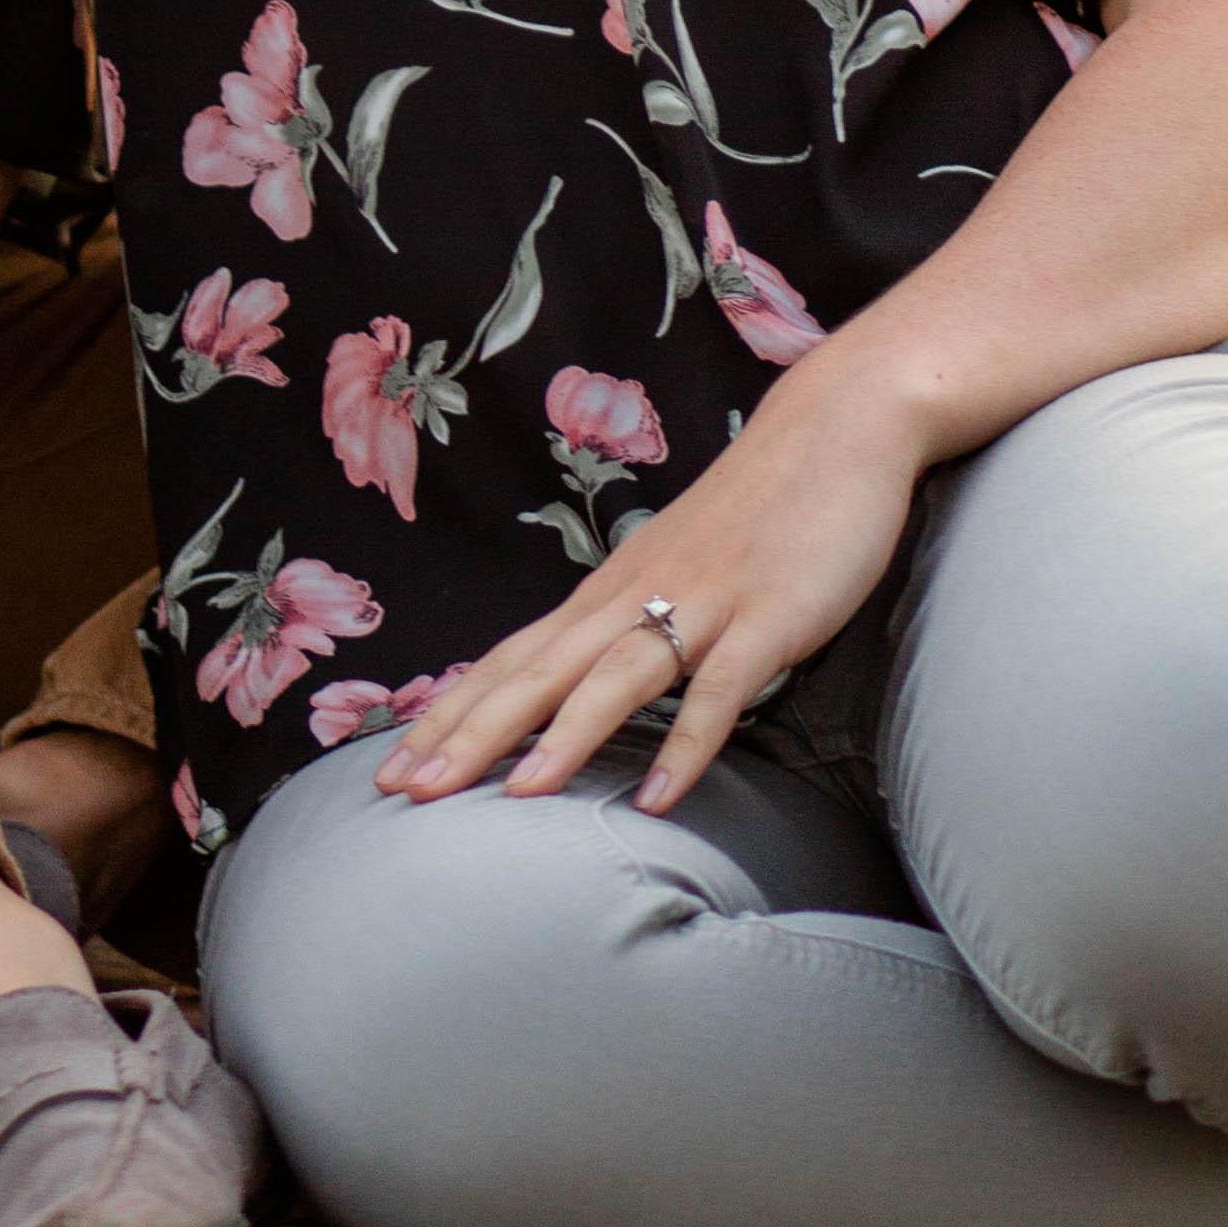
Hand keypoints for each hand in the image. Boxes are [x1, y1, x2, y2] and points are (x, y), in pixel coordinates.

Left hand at [380, 383, 927, 818]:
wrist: (835, 427)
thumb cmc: (756, 509)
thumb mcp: (676, 570)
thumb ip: (631, 626)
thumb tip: (581, 690)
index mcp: (610, 590)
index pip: (511, 661)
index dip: (450, 716)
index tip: (392, 769)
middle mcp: (638, 594)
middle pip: (538, 672)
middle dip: (469, 734)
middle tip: (404, 792)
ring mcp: (703, 602)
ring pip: (615, 677)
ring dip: (563, 737)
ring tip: (515, 798)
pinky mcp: (768, 615)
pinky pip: (721, 688)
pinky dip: (688, 742)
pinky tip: (660, 799)